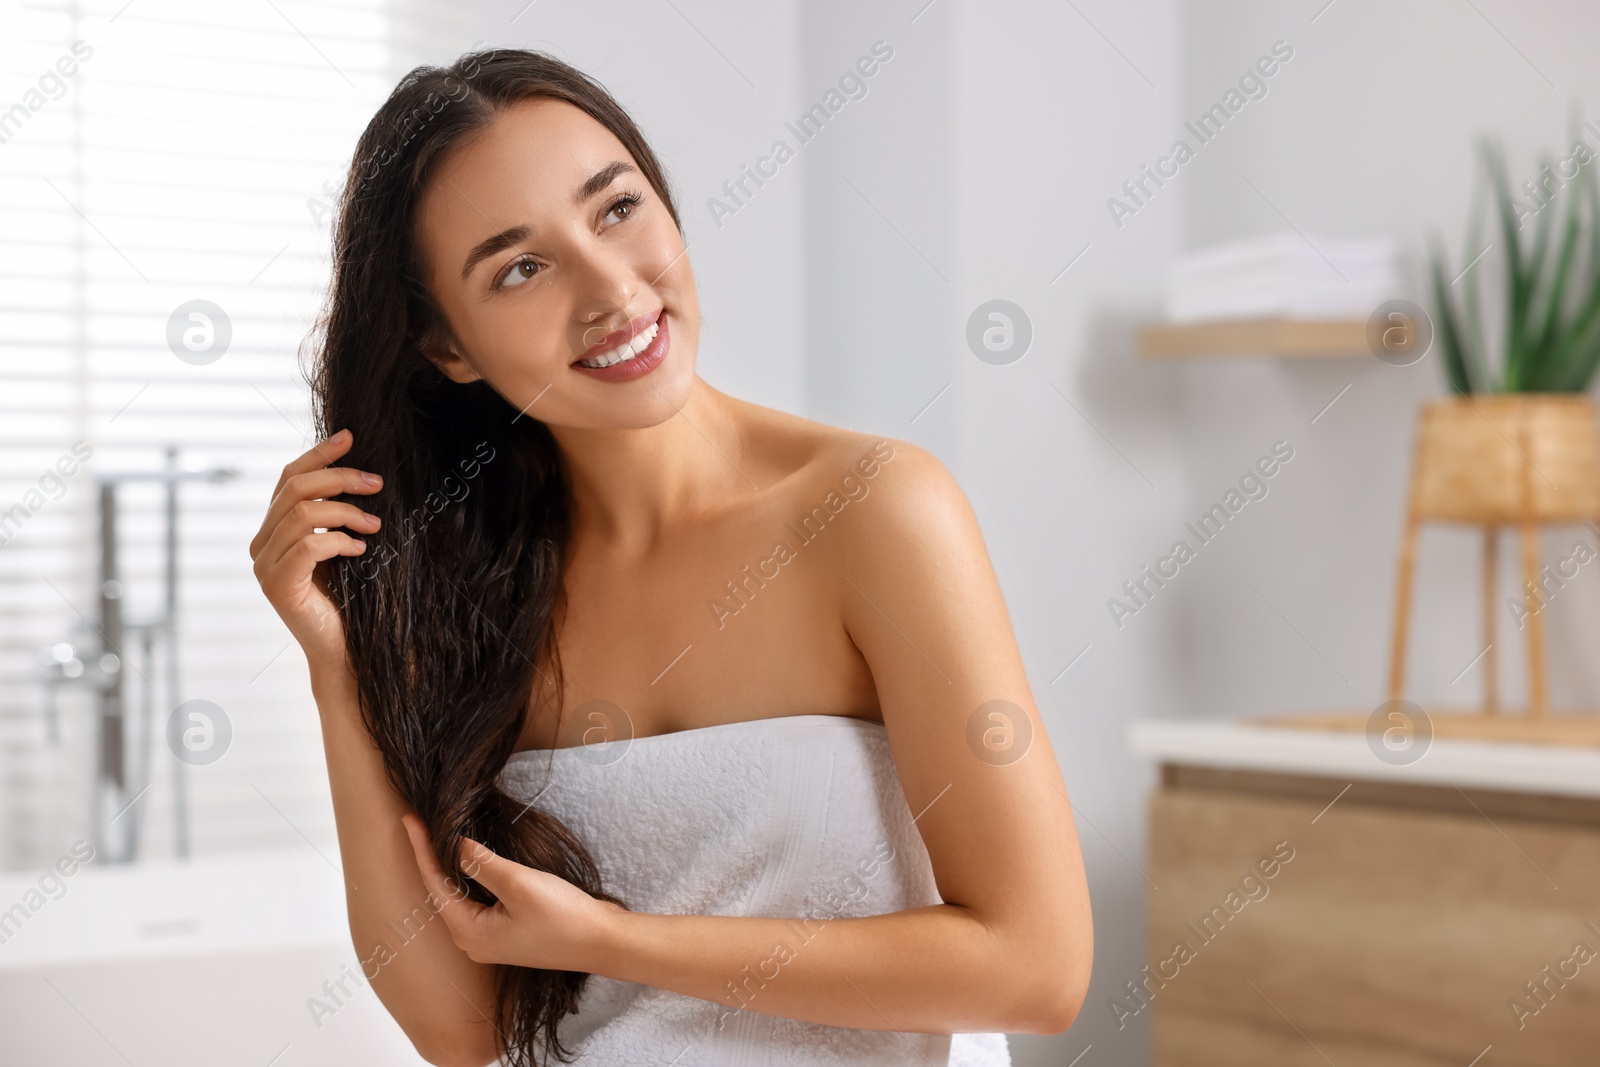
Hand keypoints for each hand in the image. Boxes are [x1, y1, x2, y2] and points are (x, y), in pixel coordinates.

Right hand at [248, 428, 384, 671]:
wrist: (347, 650)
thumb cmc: (352, 597)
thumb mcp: (345, 544)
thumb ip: (338, 512)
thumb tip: (361, 469)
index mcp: (274, 529)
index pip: (289, 477)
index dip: (318, 454)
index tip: (351, 436)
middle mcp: (261, 545)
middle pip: (294, 488)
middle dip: (339, 477)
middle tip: (377, 483)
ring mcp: (265, 566)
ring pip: (302, 514)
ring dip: (346, 512)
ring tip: (375, 525)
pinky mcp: (278, 586)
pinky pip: (308, 546)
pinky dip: (340, 541)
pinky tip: (361, 551)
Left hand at [401, 813, 621, 973]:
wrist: (601, 942)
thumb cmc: (562, 916)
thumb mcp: (518, 883)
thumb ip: (481, 863)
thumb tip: (453, 843)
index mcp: (468, 931)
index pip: (434, 882)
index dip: (421, 848)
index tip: (410, 818)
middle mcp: (472, 940)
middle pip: (442, 890)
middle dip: (431, 856)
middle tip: (421, 822)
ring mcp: (490, 939)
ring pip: (460, 895)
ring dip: (451, 866)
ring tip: (439, 835)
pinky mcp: (507, 932)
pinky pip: (478, 901)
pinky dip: (471, 877)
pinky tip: (472, 859)